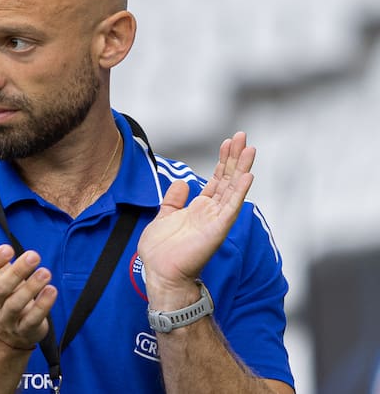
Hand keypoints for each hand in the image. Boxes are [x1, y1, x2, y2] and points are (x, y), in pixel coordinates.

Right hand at [0, 225, 56, 349]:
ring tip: (46, 272)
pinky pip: (32, 319)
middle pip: (1, 289)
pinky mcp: (25, 329)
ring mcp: (8, 318)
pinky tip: (52, 290)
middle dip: (17, 272)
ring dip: (31, 288)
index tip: (8, 248)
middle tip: (34, 255)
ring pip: (16, 305)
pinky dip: (43, 305)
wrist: (6, 330)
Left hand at [137, 132, 255, 305]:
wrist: (159, 273)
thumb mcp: (164, 216)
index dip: (223, 161)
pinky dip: (240, 191)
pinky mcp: (217, 229)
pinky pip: (231, 207)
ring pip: (233, 189)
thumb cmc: (161, 251)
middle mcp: (211, 212)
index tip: (229, 142)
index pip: (217, 180)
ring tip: (250, 148)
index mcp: (200, 208)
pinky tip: (247, 175)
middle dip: (235, 157)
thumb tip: (183, 183)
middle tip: (243, 136)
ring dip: (242, 168)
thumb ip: (174, 200)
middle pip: (228, 179)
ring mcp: (216, 220)